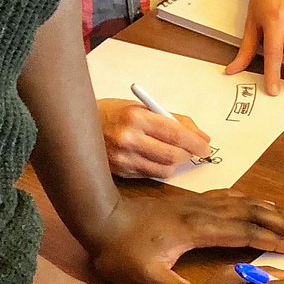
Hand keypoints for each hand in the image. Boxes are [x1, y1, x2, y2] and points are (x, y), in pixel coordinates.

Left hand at [87, 190, 283, 283]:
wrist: (100, 217)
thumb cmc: (120, 251)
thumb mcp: (143, 278)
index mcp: (199, 230)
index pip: (246, 232)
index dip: (274, 239)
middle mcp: (206, 212)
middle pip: (254, 214)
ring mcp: (200, 203)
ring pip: (247, 202)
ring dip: (274, 210)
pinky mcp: (193, 201)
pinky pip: (233, 196)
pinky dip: (255, 200)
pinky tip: (263, 204)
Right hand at [97, 98, 211, 178]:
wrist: (78, 125)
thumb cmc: (115, 113)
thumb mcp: (144, 108)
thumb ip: (175, 121)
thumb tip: (203, 137)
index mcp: (136, 117)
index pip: (176, 134)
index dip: (196, 143)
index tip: (206, 147)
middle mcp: (128, 139)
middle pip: (173, 156)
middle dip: (188, 155)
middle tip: (193, 151)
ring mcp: (122, 158)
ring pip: (164, 171)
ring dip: (175, 164)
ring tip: (174, 153)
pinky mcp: (119, 172)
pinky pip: (150, 175)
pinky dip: (159, 169)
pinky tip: (156, 158)